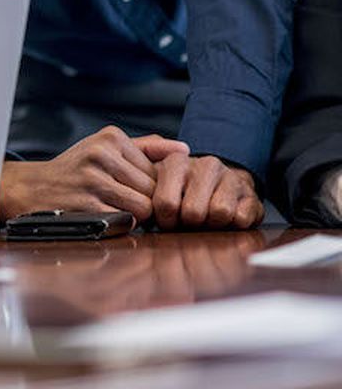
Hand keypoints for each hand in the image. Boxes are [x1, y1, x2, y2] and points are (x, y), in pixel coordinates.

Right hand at [0, 125, 191, 222]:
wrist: (32, 188)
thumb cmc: (75, 169)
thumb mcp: (104, 147)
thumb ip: (146, 147)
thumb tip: (185, 150)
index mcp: (110, 137)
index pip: (158, 169)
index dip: (152, 186)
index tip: (134, 189)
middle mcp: (101, 154)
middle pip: (153, 190)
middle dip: (145, 201)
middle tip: (125, 202)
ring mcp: (93, 180)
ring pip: (143, 207)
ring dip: (135, 214)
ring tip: (116, 208)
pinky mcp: (87, 205)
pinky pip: (126, 221)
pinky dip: (120, 223)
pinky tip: (105, 215)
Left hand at [149, 154, 264, 229]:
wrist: (219, 187)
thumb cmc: (181, 195)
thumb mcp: (155, 191)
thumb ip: (142, 198)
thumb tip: (137, 217)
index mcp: (175, 163)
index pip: (166, 204)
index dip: (167, 221)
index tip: (169, 219)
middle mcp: (205, 165)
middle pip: (193, 212)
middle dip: (190, 224)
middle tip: (190, 220)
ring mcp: (231, 177)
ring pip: (220, 213)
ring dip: (212, 225)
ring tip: (207, 218)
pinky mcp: (252, 194)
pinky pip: (241, 218)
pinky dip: (233, 225)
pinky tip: (227, 219)